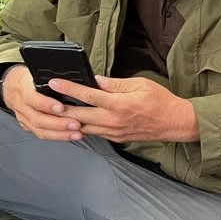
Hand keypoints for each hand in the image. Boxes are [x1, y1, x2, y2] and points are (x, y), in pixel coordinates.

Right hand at [4, 64, 92, 141]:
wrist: (11, 84)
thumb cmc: (28, 76)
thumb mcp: (35, 70)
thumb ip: (50, 74)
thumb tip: (73, 77)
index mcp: (23, 88)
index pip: (32, 98)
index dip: (46, 104)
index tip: (61, 107)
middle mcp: (21, 105)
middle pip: (37, 118)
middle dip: (58, 123)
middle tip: (76, 124)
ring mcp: (23, 117)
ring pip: (39, 129)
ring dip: (60, 133)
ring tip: (76, 133)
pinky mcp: (27, 125)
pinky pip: (41, 133)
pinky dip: (56, 136)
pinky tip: (69, 136)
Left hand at [46, 75, 199, 143]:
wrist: (175, 123)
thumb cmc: (161, 101)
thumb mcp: (140, 84)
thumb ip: (115, 84)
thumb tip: (96, 80)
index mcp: (119, 104)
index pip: (87, 95)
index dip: (68, 88)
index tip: (53, 82)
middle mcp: (113, 120)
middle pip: (78, 116)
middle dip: (59, 108)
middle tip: (45, 101)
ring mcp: (114, 132)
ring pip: (83, 128)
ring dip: (68, 121)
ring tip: (56, 111)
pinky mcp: (116, 138)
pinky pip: (94, 133)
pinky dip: (83, 127)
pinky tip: (76, 120)